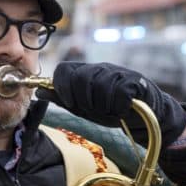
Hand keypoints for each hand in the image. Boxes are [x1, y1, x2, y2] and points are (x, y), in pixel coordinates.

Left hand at [37, 62, 185, 147]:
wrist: (147, 117)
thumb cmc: (114, 111)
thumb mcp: (85, 108)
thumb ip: (64, 100)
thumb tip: (39, 91)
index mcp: (86, 72)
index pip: (63, 69)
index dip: (62, 87)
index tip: (71, 102)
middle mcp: (101, 68)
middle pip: (79, 77)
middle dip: (83, 100)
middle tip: (95, 109)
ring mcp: (118, 72)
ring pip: (98, 86)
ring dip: (102, 106)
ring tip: (110, 110)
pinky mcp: (134, 81)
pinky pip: (117, 93)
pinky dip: (118, 106)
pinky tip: (123, 109)